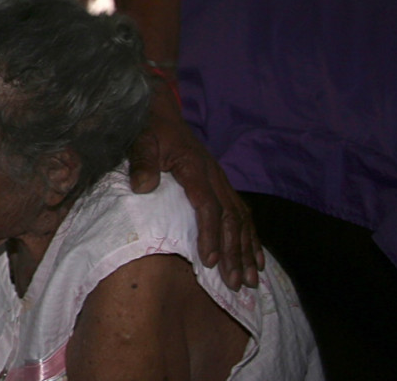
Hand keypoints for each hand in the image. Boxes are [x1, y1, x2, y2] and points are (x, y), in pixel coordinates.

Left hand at [129, 94, 260, 289]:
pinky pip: (242, 214)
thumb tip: (143, 187)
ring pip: (241, 220)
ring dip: (246, 251)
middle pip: (230, 219)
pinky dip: (251, 238)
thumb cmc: (149, 130)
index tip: (208, 261)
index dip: (210, 235)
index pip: (208, 207)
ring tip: (251, 280)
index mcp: (195, 168)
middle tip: (236, 284)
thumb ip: (141, 162)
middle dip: (234, 253)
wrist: (161, 112)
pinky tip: (256, 259)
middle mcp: (215, 177)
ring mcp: (221, 181)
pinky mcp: (221, 185)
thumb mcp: (140, 141)